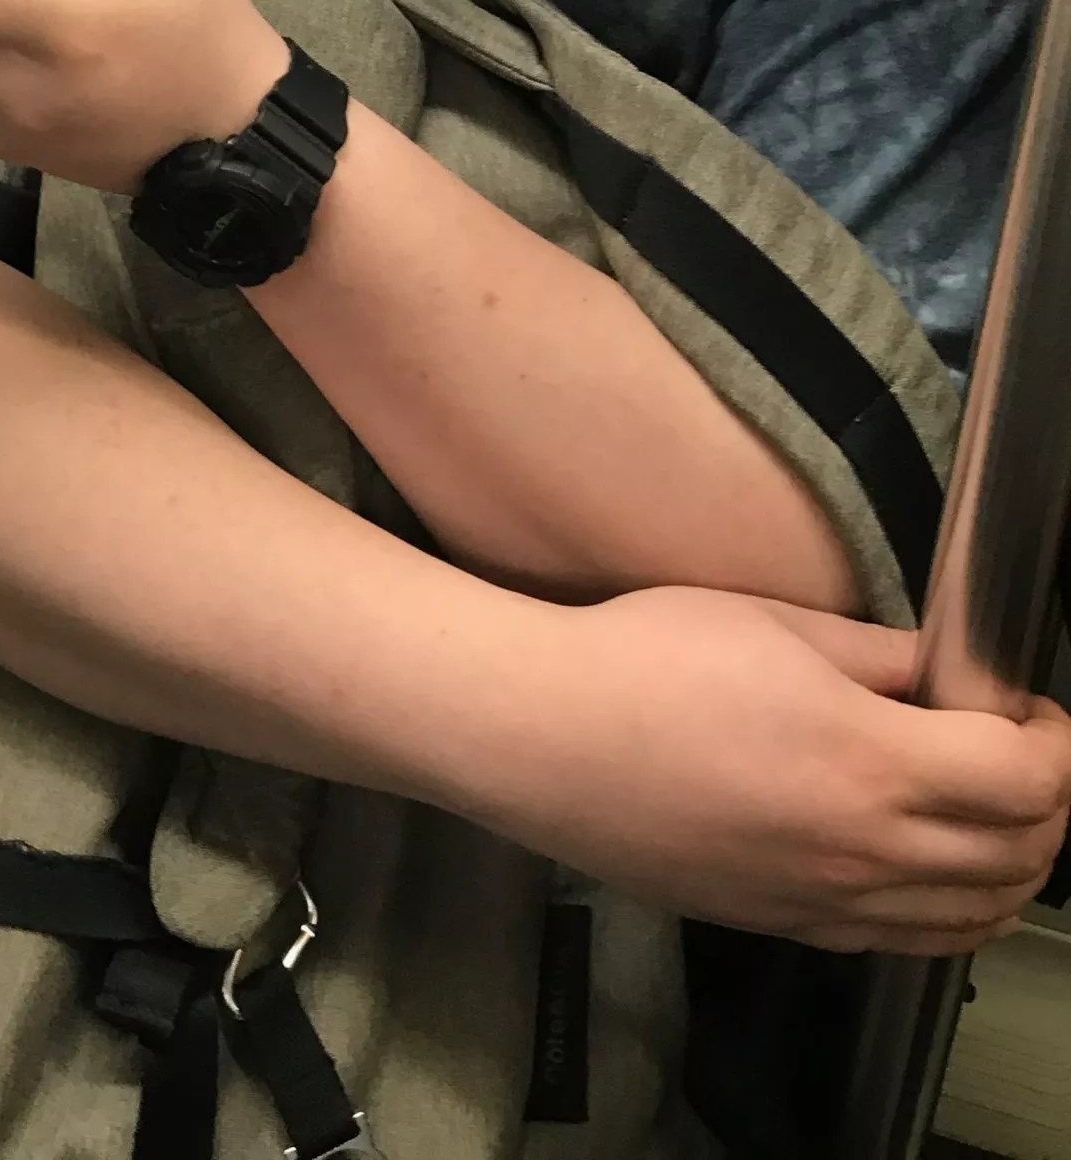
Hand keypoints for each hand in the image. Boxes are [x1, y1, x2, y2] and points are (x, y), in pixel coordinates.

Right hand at [502, 585, 1070, 952]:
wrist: (543, 736)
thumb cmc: (643, 661)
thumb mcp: (772, 621)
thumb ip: (877, 654)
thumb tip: (940, 676)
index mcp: (870, 761)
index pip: (1027, 780)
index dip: (1054, 741)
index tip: (1032, 709)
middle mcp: (862, 848)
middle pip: (1020, 857)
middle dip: (1050, 805)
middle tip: (1027, 754)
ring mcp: (824, 900)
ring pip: (975, 918)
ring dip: (1012, 868)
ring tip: (995, 815)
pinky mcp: (784, 925)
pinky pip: (905, 941)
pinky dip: (951, 913)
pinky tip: (931, 869)